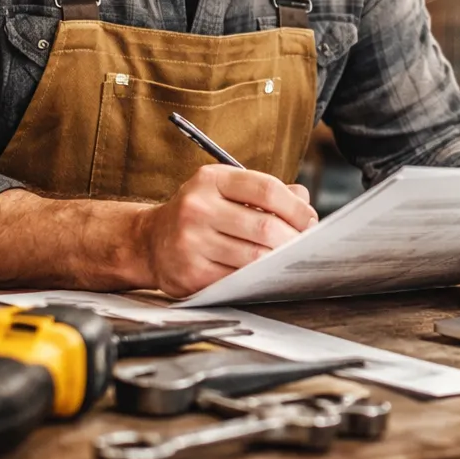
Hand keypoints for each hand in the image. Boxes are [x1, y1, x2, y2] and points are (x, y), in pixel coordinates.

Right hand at [138, 165, 317, 296]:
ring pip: (253, 257)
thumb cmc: (199, 212)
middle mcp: (198, 207)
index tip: (309, 220)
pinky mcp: (190, 273)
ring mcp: (191, 242)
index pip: (266, 190)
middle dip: (293, 238)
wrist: (150, 241)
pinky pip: (237, 279)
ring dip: (278, 261)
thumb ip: (265, 191)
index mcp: (211, 180)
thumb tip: (304, 201)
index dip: (296, 208)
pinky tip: (263, 273)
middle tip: (305, 244)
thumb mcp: (226, 188)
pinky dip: (256, 278)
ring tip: (287, 258)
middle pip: (264, 227)